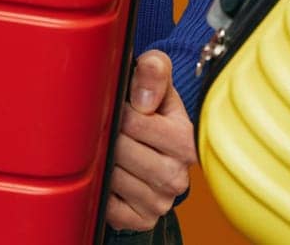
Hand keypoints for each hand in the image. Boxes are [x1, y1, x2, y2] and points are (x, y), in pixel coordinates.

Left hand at [105, 51, 197, 231]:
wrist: (159, 147)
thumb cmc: (156, 109)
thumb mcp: (160, 82)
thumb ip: (154, 70)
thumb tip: (142, 99)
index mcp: (187, 141)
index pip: (134, 121)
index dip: (120, 109)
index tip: (122, 107)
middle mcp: (178, 176)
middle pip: (120, 150)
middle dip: (110, 135)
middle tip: (110, 128)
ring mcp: (160, 201)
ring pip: (112, 177)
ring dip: (103, 161)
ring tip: (110, 149)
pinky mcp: (142, 219)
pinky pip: (108, 206)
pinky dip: (102, 190)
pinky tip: (110, 174)